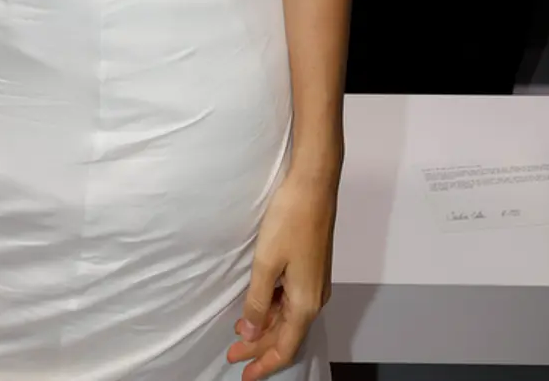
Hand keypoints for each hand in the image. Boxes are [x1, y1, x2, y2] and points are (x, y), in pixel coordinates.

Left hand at [227, 168, 335, 379]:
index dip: (263, 363)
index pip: (284, 346)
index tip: (243, 375)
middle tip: (232, 355)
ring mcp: (315, 282)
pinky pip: (292, 300)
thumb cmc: (290, 220)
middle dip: (260, 348)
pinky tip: (258, 304)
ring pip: (289, 317)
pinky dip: (273, 309)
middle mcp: (315, 297)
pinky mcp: (312, 267)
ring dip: (265, 327)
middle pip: (287, 334)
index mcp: (305, 302)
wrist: (314, 186)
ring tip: (239, 332)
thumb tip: (251, 333)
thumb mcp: (266, 263)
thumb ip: (257, 301)